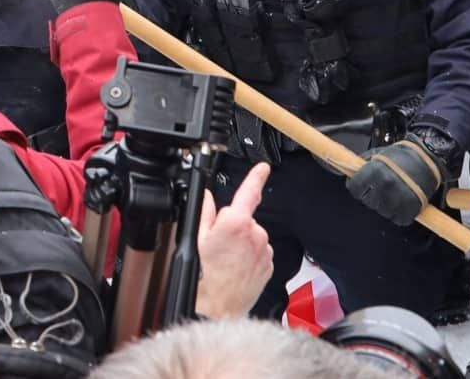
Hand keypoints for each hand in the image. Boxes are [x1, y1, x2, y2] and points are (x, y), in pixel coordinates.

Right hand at [195, 162, 272, 318]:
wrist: (222, 302)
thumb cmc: (208, 273)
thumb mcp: (199, 238)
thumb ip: (206, 212)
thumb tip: (207, 197)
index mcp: (236, 222)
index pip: (249, 192)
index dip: (256, 176)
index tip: (263, 167)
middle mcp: (255, 232)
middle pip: (245, 217)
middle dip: (234, 225)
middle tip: (220, 243)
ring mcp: (264, 248)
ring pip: (253, 235)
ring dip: (243, 241)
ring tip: (228, 258)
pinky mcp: (270, 262)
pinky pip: (259, 250)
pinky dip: (250, 254)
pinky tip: (238, 265)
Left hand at [346, 132, 448, 225]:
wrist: (427, 159)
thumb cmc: (401, 156)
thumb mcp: (376, 155)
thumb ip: (360, 166)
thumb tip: (345, 172)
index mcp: (374, 171)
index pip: (354, 189)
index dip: (357, 188)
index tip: (362, 186)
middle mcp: (385, 185)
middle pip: (368, 202)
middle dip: (372, 196)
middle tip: (381, 188)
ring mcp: (398, 198)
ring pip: (382, 212)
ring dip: (386, 205)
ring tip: (393, 193)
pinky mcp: (412, 208)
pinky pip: (398, 219)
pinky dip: (399, 214)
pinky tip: (402, 202)